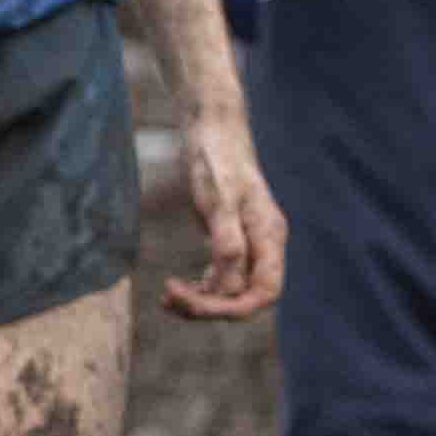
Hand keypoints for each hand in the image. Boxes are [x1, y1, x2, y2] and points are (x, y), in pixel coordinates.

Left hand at [164, 109, 286, 323]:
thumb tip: (229, 286)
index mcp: (269, 236)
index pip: (265, 292)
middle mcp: (264, 244)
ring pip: (230, 290)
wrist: (212, 128)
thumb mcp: (219, 200)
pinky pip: (219, 277)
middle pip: (245, 296)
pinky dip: (199, 288)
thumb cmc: (216, 159)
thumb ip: (227, 242)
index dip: (234, 307)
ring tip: (166, 297)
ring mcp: (248, 243)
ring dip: (200, 301)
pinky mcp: (229, 239)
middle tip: (169, 298)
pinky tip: (174, 289)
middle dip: (209, 306)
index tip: (195, 304)